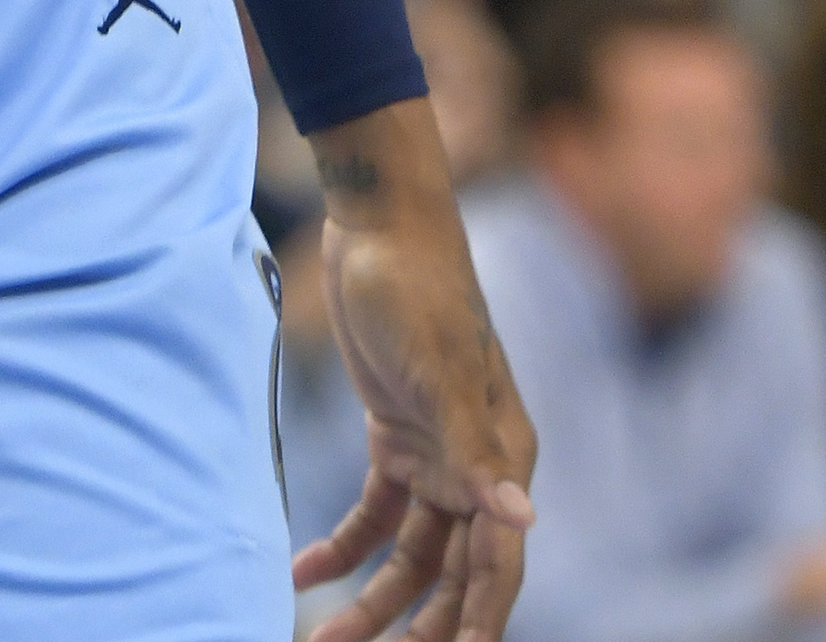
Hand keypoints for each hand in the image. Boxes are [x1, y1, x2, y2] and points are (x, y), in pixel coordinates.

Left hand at [295, 103, 536, 641]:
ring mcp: (436, 452)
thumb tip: (522, 520)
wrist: (379, 224)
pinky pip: (374, 513)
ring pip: (411, 552)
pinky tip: (303, 572)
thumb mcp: (438, 373)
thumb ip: (474, 454)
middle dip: (418, 623)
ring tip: (324, 637)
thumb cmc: (417, 290)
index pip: (498, 561)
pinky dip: (342, 547)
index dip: (478, 621)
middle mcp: (478, 464)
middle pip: (454, 570)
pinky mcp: (395, 434)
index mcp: (503, 455)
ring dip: (374, 598)